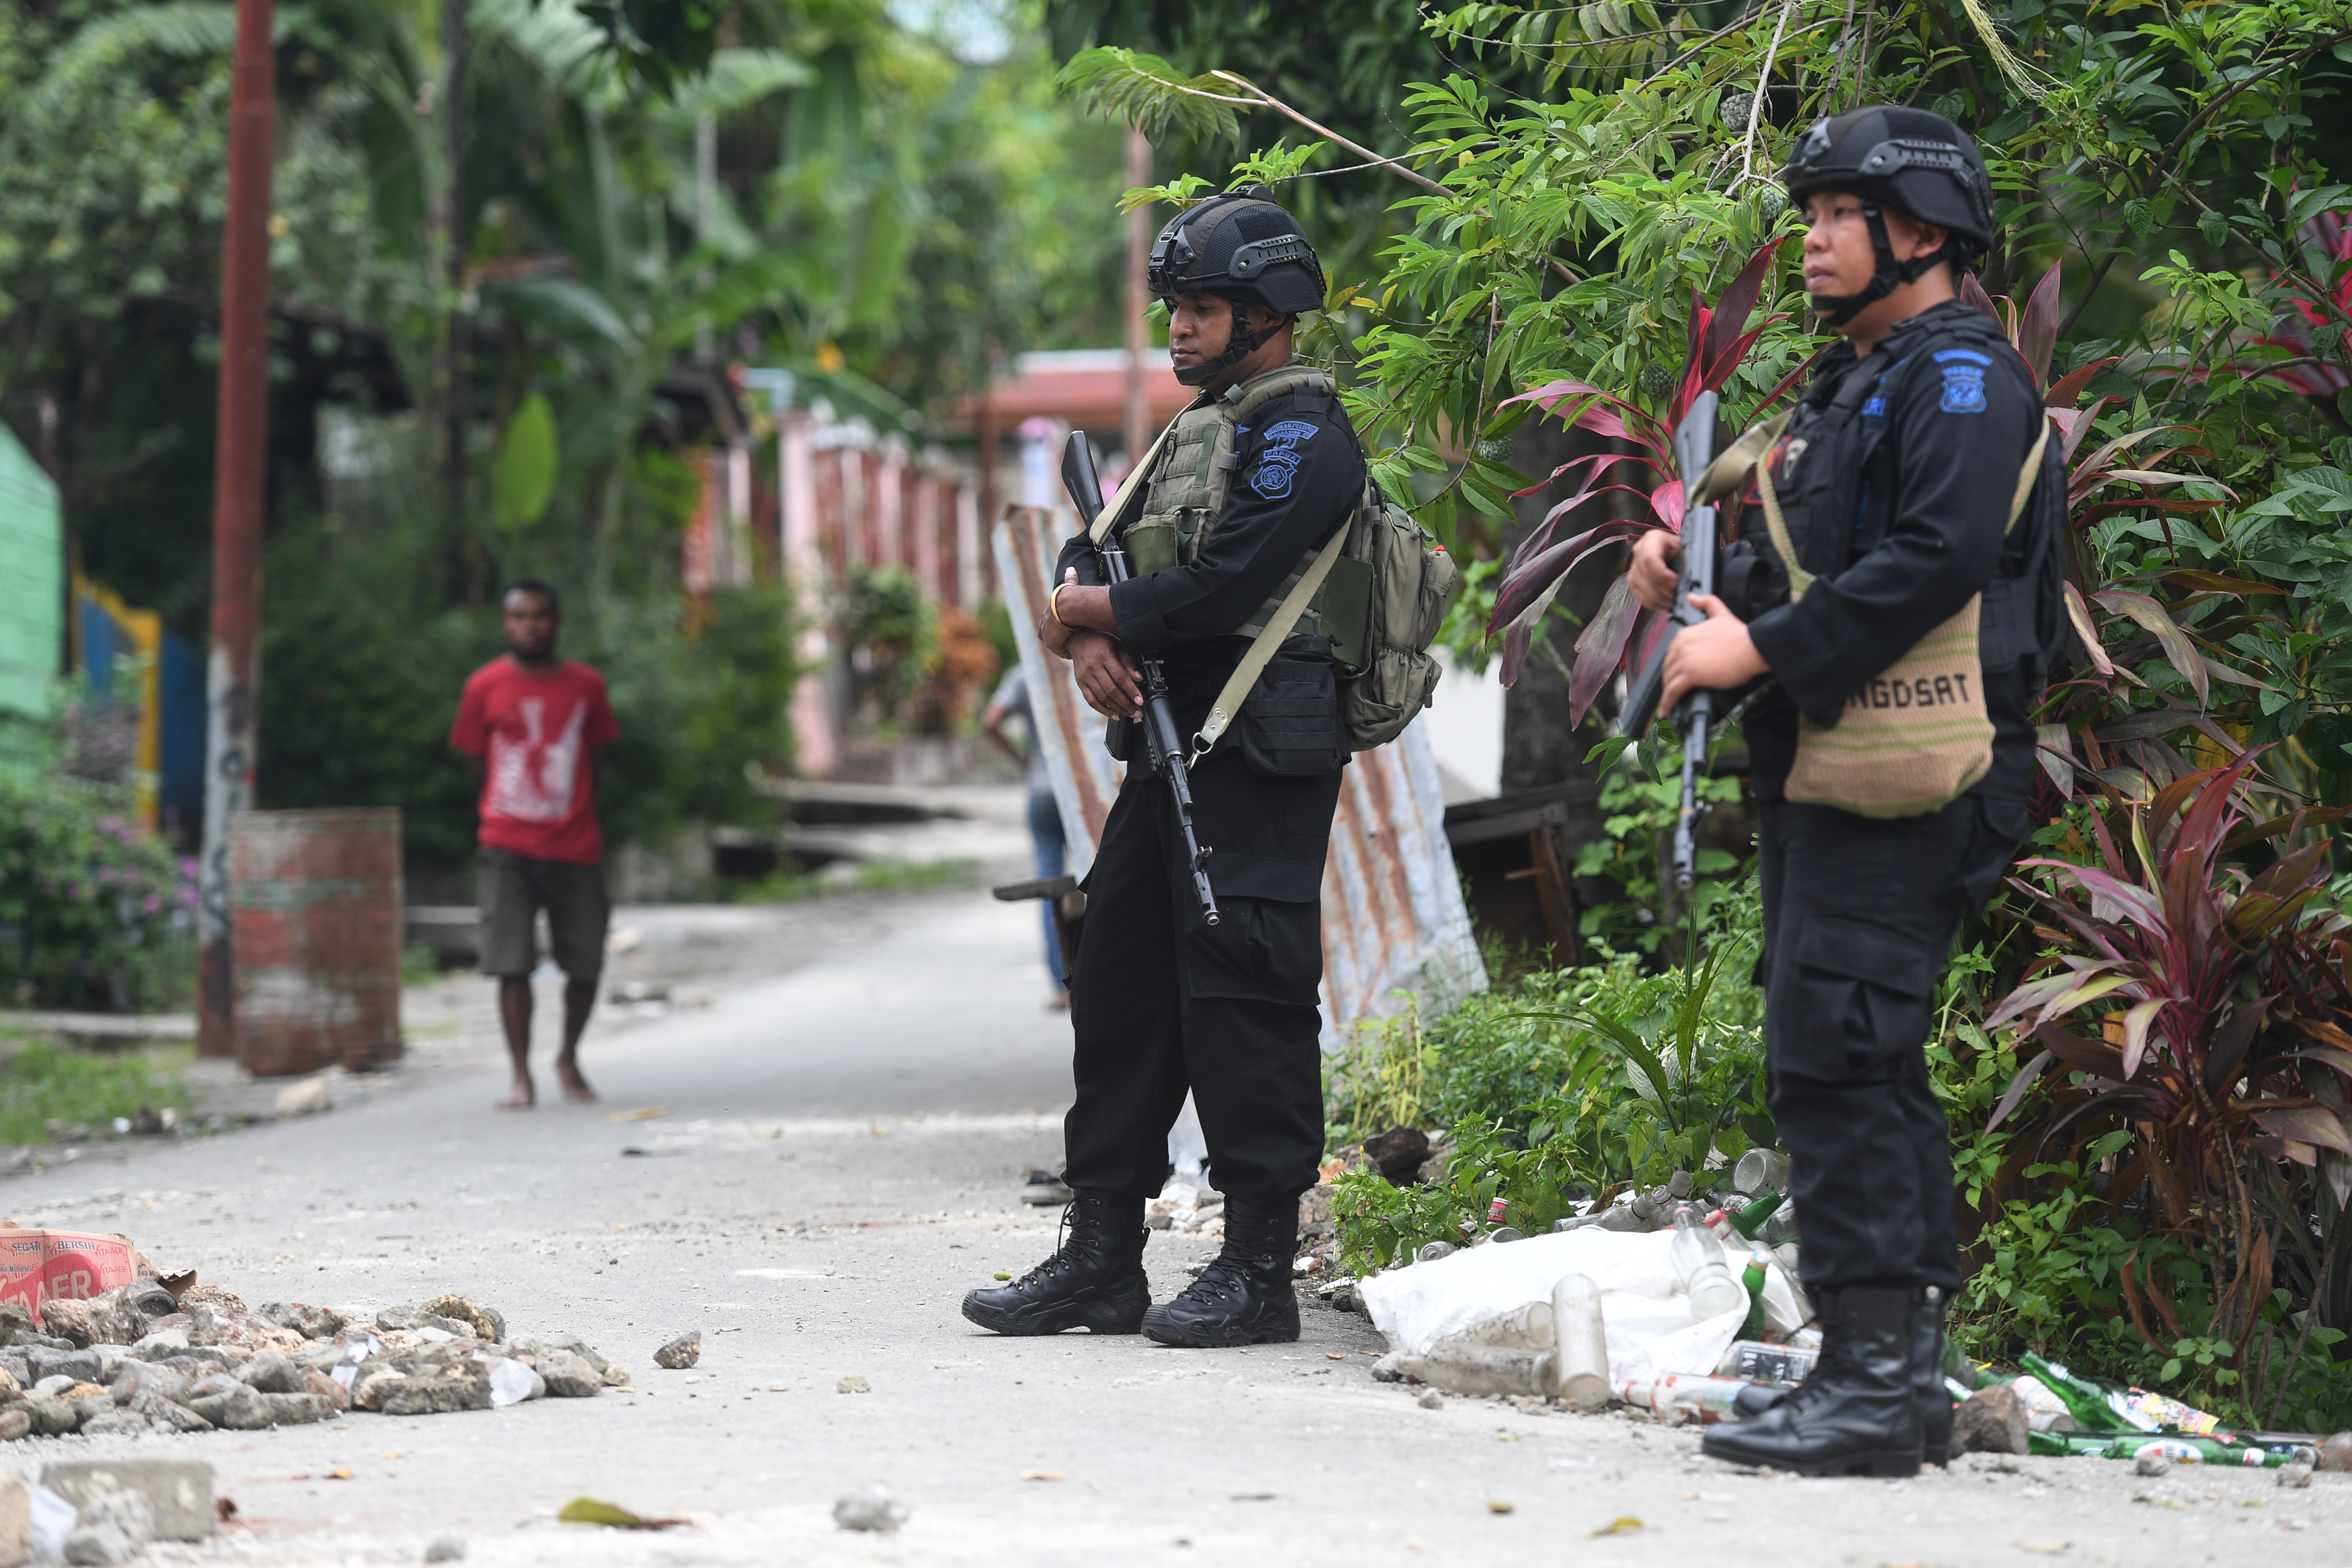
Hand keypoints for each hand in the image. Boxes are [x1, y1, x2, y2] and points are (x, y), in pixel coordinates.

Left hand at [1038, 568, 1118, 657]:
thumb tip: (1071, 568)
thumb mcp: (1069, 586)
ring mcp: (1047, 634)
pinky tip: (1072, 651)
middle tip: (1068, 640)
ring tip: (1072, 647)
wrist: (1068, 605)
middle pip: (1046, 634)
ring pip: (1054, 643)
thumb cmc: (1070, 596)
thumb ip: (1070, 579)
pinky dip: (1065, 651)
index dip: (1054, 625)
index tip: (1064, 628)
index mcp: (1047, 611)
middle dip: (1056, 637)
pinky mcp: (1052, 642)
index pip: (1047, 621)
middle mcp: (1044, 623)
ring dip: (1062, 646)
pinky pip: (1060, 650)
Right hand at [1070, 631, 1142, 720]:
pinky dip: (1103, 710)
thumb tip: (1138, 678)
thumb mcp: (1117, 644)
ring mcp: (1085, 677)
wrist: (1077, 639)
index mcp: (1104, 656)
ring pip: (1102, 697)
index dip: (1131, 690)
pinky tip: (1114, 714)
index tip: (1140, 700)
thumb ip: (1128, 661)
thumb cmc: (1100, 641)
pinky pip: (1091, 700)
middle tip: (1137, 712)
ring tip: (1129, 714)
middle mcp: (1093, 667)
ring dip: (1118, 708)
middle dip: (1126, 704)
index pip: (1120, 677)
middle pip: (1112, 690)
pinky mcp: (1080, 683)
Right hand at [1629, 528, 1680, 613]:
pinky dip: (1655, 603)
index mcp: (1653, 538)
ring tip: (1675, 598)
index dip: (1662, 574)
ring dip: (1661, 598)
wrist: (1677, 554)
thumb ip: (1687, 560)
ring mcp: (1634, 567)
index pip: (1650, 558)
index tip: (1676, 581)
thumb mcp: (1688, 549)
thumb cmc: (1684, 551)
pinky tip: (1667, 601)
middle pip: (1646, 575)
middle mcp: (1639, 550)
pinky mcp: (1633, 581)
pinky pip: (1641, 597)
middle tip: (1680, 593)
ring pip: (1643, 588)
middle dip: (1664, 589)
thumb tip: (1687, 578)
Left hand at [1661, 594, 1767, 709]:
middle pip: (1668, 667)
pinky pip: (1673, 691)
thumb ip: (1706, 602)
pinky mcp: (1690, 675)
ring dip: (1667, 693)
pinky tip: (1666, 710)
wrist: (1751, 647)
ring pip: (1669, 680)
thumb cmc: (1740, 634)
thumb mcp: (1721, 612)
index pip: (1671, 653)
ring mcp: (1684, 660)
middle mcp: (1681, 645)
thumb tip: (1692, 597)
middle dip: (1669, 680)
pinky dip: (1667, 702)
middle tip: (1671, 692)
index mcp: (1685, 633)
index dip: (1673, 666)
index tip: (1674, 674)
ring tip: (1668, 704)